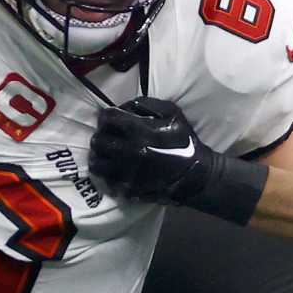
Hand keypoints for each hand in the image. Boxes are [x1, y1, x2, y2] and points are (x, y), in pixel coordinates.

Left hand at [89, 97, 213, 203]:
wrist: (196, 175)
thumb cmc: (184, 140)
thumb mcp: (172, 112)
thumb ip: (146, 104)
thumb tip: (123, 107)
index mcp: (138, 130)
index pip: (107, 118)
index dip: (106, 116)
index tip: (110, 118)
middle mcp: (128, 151)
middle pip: (97, 140)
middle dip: (101, 135)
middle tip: (108, 136)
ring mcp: (126, 173)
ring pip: (96, 163)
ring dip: (99, 156)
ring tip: (106, 154)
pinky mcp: (128, 189)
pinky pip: (106, 180)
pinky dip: (107, 174)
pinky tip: (115, 169)